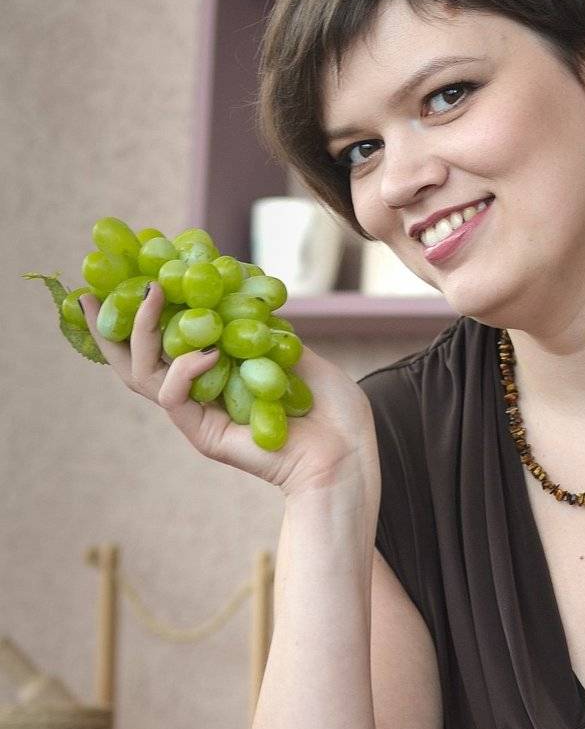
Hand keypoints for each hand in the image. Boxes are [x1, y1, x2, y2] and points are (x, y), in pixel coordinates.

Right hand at [80, 283, 379, 500]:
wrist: (349, 452)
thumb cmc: (332, 409)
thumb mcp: (293, 351)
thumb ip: (259, 328)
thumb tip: (236, 292)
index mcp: (217, 375)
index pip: (165, 344)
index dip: (138, 314)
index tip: (124, 276)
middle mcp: (200, 396)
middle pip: (135, 361)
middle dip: (109, 324)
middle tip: (92, 290)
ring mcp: (198, 416)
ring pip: (143, 375)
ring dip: (141, 330)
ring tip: (153, 294)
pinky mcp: (204, 435)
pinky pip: (173, 397)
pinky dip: (184, 368)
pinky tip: (209, 350)